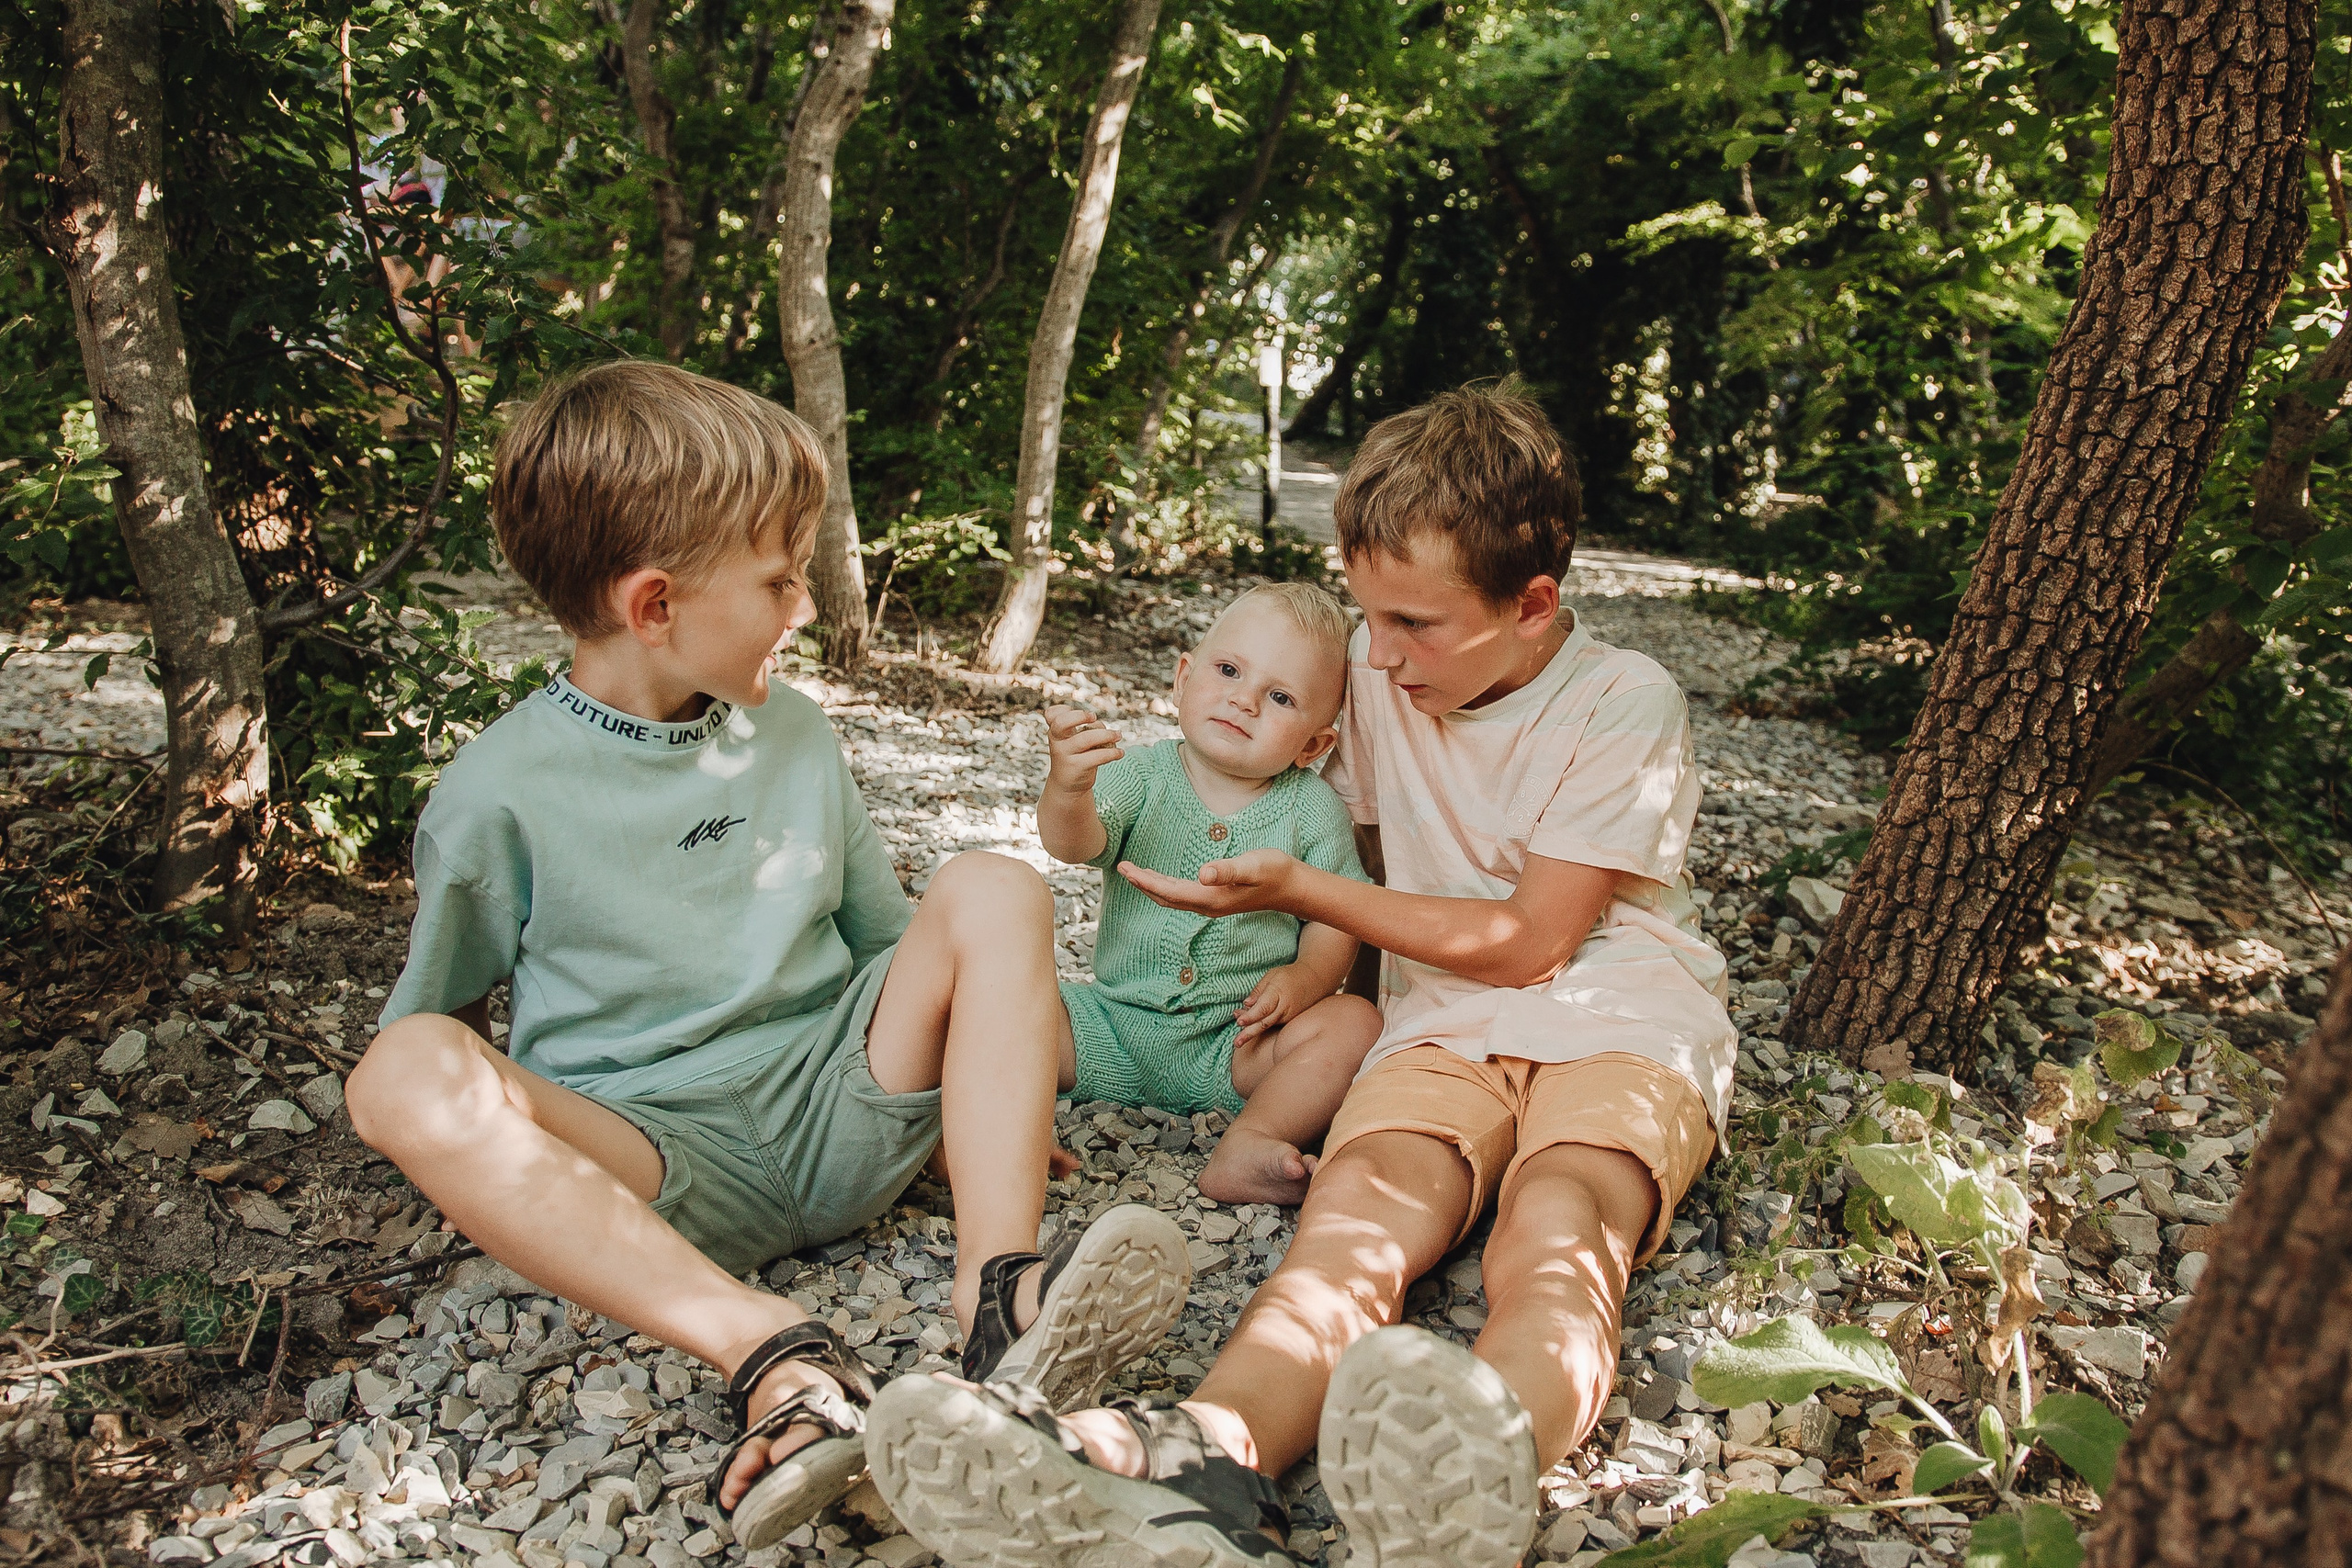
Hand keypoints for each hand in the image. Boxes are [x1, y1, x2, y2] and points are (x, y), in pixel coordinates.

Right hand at [1045, 704, 1123, 792]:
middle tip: (1094, 717)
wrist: (1066, 785)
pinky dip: (1111, 753)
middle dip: (1080, 716)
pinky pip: (1096, 756)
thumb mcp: (1072, 741)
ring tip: (1118, 735)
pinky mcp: (1076, 767)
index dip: (1065, 710)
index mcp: (1056, 732)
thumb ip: (1082, 728)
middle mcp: (1057, 742)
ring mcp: (1065, 755)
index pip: (1052, 714)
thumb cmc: (1074, 757)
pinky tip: (1119, 753)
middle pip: (1061, 723)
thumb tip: (1099, 726)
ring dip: (1106, 735)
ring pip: (1085, 739)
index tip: (1083, 715)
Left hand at [1118, 848, 1299, 916]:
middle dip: (1142, 883)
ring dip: (1151, 886)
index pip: (1168, 891)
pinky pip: (1182, 895)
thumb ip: (1228, 870)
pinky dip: (1166, 887)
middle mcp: (1207, 905)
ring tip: (1134, 872)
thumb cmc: (1275, 872)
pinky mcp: (1216, 899)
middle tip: (1122, 866)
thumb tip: (1203, 873)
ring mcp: (1212, 904)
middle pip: (1165, 897)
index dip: (1145, 881)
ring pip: (1172, 898)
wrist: (1293, 887)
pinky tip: (1161, 879)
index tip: (1126, 868)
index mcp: (1210, 898)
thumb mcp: (1252, 866)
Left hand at [1232, 962, 1321, 1048]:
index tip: (1239, 1021)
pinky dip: (1260, 1026)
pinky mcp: (1289, 1021)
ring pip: (1267, 1026)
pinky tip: (1249, 1026)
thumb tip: (1246, 1004)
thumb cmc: (1290, 976)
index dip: (1251, 1016)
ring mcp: (1288, 1017)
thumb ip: (1259, 991)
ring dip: (1252, 1031)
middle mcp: (1284, 1008)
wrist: (1316, 980)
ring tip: (1237, 1039)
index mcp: (1279, 993)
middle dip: (1249, 1033)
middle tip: (1237, 1043)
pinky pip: (1272, 1025)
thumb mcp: (1272, 976)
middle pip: (1265, 1023)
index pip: (1263, 1008)